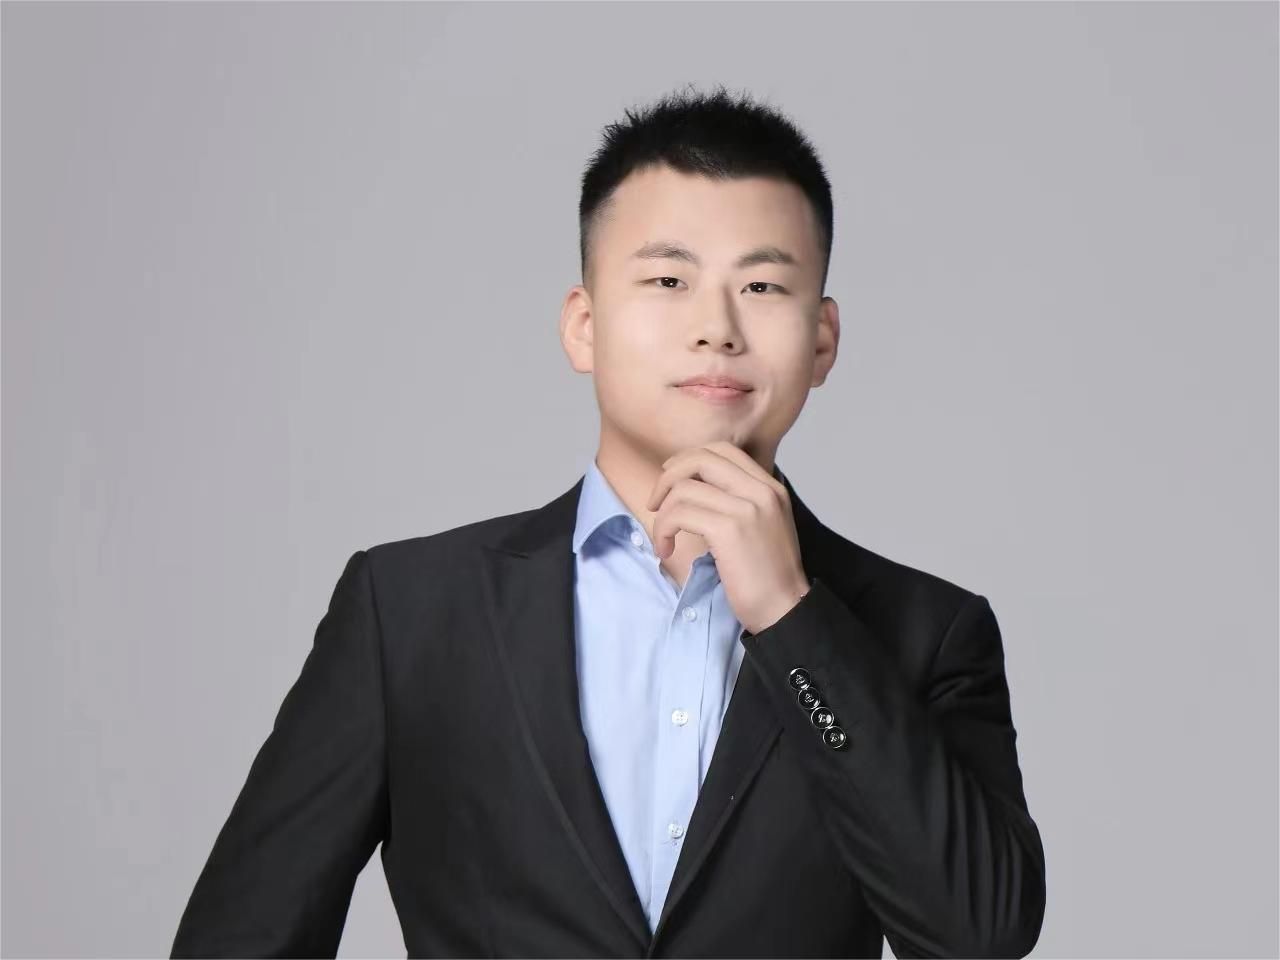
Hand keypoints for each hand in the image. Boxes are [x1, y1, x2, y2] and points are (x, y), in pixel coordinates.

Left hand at [645, 441, 810, 634]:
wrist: (786, 609)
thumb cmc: (768, 577)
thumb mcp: (762, 526)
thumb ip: (738, 502)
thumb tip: (693, 488)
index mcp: (770, 487)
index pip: (722, 449)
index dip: (688, 460)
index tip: (672, 482)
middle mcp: (761, 491)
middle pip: (700, 457)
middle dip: (667, 478)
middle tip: (655, 504)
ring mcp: (747, 508)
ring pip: (683, 489)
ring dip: (662, 516)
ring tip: (664, 539)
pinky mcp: (729, 530)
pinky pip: (679, 514)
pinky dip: (663, 530)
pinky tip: (667, 550)